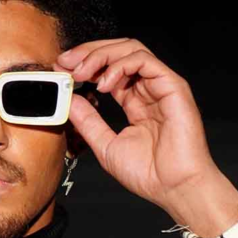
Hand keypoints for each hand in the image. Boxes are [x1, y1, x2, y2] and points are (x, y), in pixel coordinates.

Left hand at [57, 39, 237, 237]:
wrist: (175, 188)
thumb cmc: (149, 174)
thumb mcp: (106, 145)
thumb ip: (88, 121)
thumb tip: (69, 99)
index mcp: (135, 101)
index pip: (109, 70)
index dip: (84, 65)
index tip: (62, 69)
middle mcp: (148, 89)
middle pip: (118, 53)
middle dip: (89, 53)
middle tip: (66, 62)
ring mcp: (160, 85)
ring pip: (130, 50)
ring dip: (101, 55)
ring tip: (81, 71)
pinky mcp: (172, 85)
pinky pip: (143, 60)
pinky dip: (120, 66)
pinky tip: (104, 83)